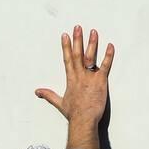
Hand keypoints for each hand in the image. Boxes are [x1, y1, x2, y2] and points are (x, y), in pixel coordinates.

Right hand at [35, 26, 113, 148]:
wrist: (83, 120)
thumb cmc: (74, 114)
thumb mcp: (60, 103)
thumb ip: (49, 95)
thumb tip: (37, 91)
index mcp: (71, 80)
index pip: (68, 60)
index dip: (66, 47)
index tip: (65, 36)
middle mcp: (79, 76)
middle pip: (78, 55)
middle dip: (77, 40)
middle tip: (78, 27)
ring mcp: (90, 78)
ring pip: (90, 58)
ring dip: (92, 44)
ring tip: (93, 32)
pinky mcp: (100, 82)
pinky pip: (105, 66)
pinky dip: (108, 56)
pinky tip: (110, 46)